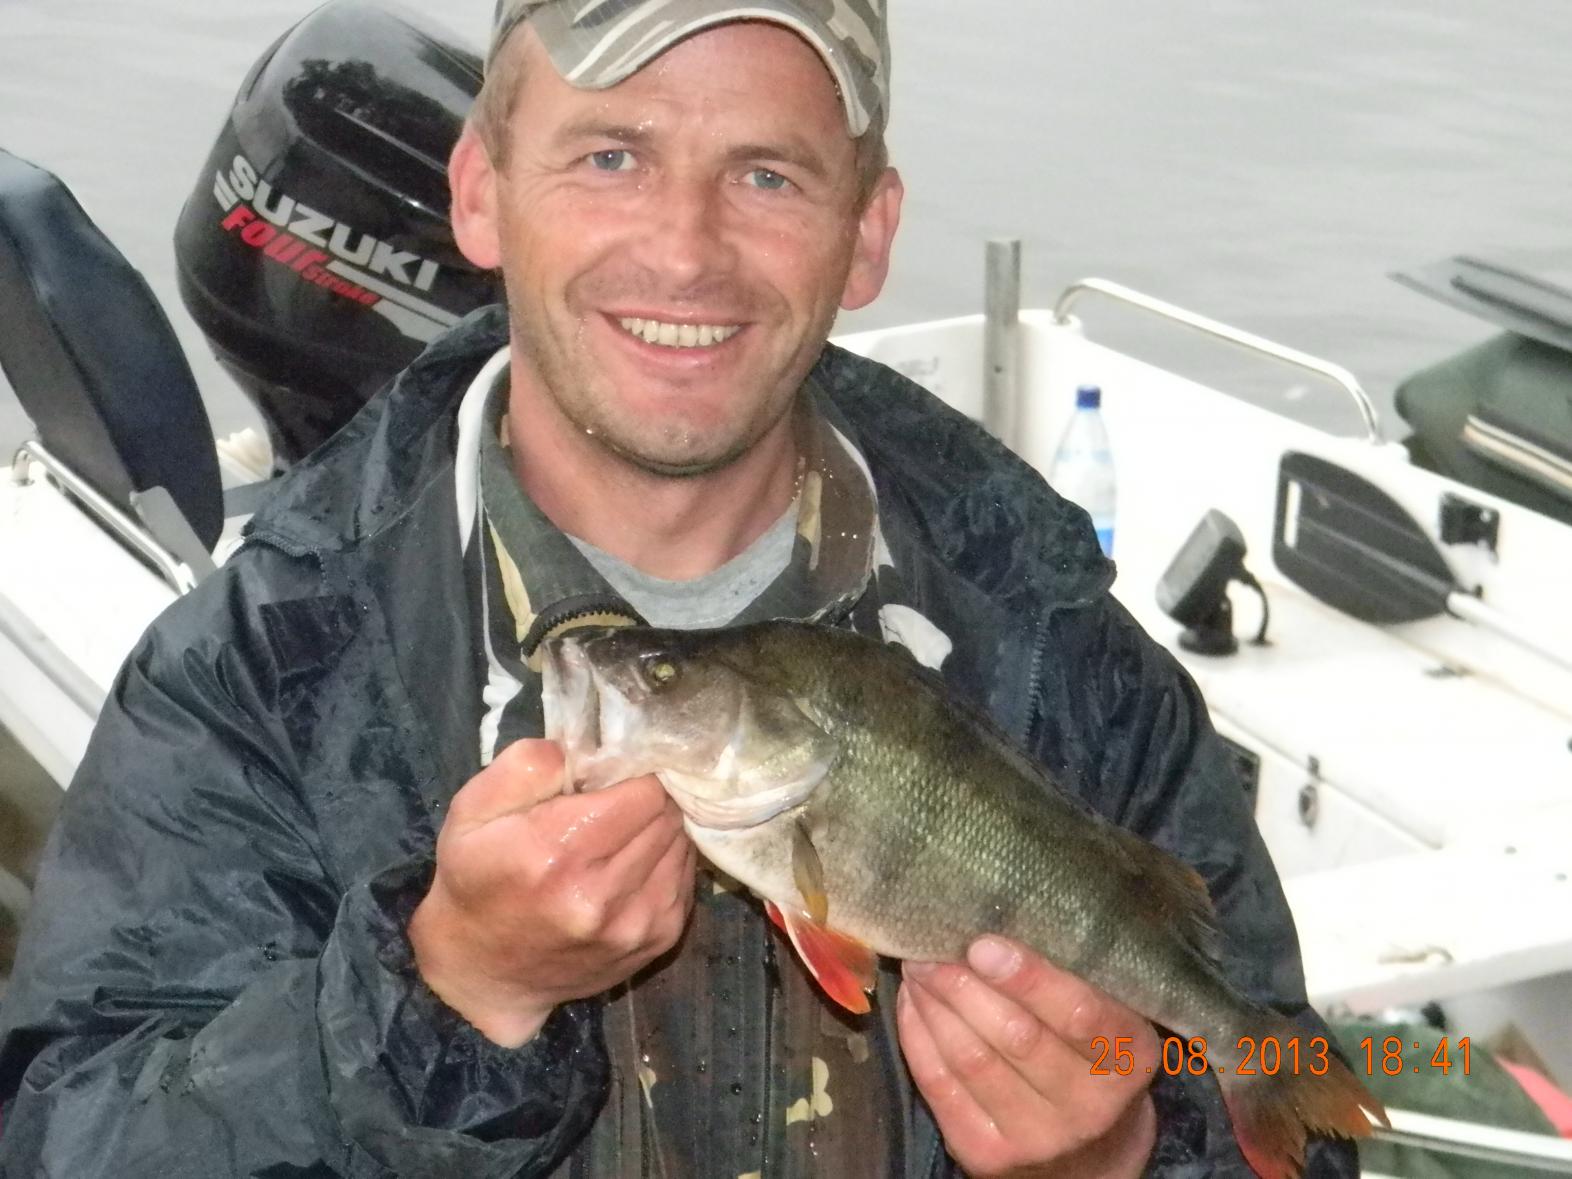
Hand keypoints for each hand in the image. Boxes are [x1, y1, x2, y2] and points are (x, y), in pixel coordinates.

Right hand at [408, 739, 696, 1046]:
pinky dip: (669, 861)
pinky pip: (686, 878)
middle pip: (668, 815)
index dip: (636, 772)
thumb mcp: (471, 811)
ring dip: (663, 829)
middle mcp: (602, 894)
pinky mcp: (658, 942)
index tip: (618, 772)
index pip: (644, 791)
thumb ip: (525, 767)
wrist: (484, 971)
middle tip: (624, 797)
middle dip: (651, 797)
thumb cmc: (475, 880)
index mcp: (555, 852)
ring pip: (683, 844)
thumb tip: (586, 751)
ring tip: (628, 830)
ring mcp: (635, 924)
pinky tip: (637, 862)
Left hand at [897, 937, 1158, 1177]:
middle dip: (963, 984)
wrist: (1088, 1157)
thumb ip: (1073, 975)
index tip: (982, 943)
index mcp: (1128, 1058)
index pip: (1079, 1016)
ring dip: (934, 1003)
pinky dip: (917, 1035)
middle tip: (930, 944)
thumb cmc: (1092, 1059)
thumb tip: (1000, 912)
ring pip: (970, 1059)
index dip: (1029, 978)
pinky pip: (939, 1085)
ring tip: (918, 964)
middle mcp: (1087, 1107)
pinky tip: (913, 1001)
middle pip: (1014, 1037)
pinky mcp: (986, 1154)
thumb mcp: (1108, 1018)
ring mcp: (1035, 1137)